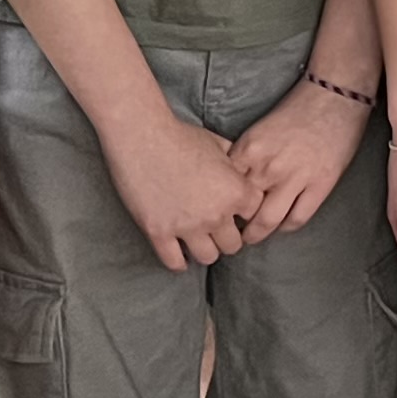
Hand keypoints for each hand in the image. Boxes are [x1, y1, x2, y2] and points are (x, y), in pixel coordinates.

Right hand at [100, 110, 256, 272]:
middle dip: (226, 236)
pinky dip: (178, 262)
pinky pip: (174, 262)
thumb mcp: (219, 144)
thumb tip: (242, 171)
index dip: (244, 214)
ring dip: (205, 249)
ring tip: (199, 241)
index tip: (236, 213)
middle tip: (216, 230)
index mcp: (235, 192)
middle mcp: (216, 214)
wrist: (142, 135)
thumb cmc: (181, 135)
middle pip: (233, 245)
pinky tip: (179, 255)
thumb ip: (236, 164)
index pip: (254, 217)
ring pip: (208, 258)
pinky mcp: (158, 232)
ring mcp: (186, 226)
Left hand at [234, 74, 372, 239]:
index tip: (219, 211)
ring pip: (267, 221)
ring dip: (257, 234)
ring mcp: (295, 178)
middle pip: (242, 209)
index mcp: (249, 150)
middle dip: (234, 225)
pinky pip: (297, 218)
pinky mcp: (320, 185)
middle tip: (231, 232)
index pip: (225, 188)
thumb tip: (232, 183)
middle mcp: (268, 167)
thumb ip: (245, 157)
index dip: (221, 203)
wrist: (334, 96)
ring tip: (252, 237)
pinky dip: (286, 227)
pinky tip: (282, 225)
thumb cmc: (296, 110)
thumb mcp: (259, 131)